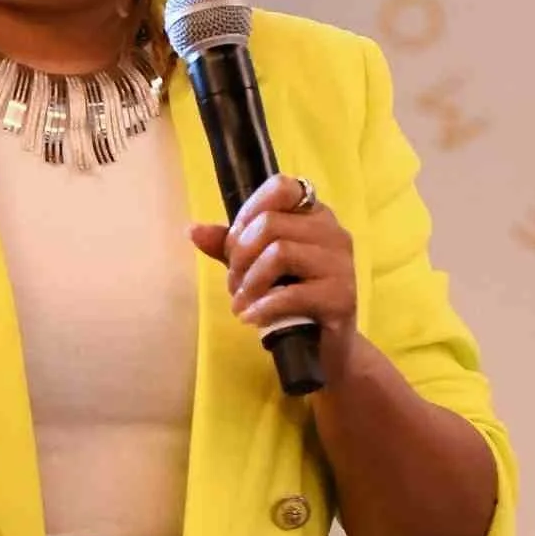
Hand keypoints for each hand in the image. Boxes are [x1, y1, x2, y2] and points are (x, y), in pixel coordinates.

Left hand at [190, 174, 360, 361]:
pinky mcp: (341, 297)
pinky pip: (292, 293)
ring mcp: (341, 264)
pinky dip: (263, 307)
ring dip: (250, 282)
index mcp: (314, 214)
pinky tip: (251, 318)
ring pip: (280, 252)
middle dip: (240, 256)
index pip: (280, 187)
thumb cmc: (290, 299)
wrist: (323, 347)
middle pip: (270, 223)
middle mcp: (333, 231)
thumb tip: (193, 230)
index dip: (248, 213)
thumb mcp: (255, 266)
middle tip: (234, 284)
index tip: (234, 244)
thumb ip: (230, 246)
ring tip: (241, 302)